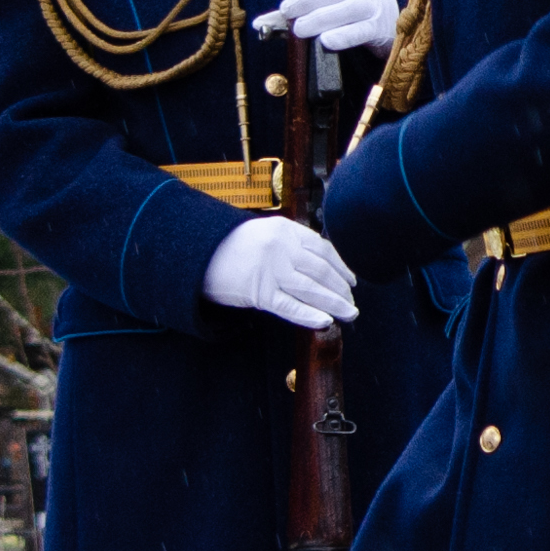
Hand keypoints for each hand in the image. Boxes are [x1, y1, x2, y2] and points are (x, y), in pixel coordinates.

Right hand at [203, 214, 360, 329]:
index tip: (351, 281)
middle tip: (352, 301)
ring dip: (334, 303)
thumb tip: (324, 266)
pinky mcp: (259, 292)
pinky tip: (325, 321)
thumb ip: (292, 243)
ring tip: (348, 313)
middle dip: (341, 289)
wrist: (197, 254)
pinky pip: (290, 307)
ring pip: (311, 290)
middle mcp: (281, 248)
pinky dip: (310, 315)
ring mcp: (270, 270)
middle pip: (321, 271)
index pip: (323, 249)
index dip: (341, 267)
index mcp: (285, 229)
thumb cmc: (232, 245)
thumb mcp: (265, 232)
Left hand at [258, 0, 400, 55]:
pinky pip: (362, 31)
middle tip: (287, 10)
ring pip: (349, 10)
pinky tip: (327, 41)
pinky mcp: (378, 29)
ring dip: (321, 19)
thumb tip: (259, 23)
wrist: (390, 17)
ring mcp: (374, 6)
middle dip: (309, 0)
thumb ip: (297, 6)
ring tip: (300, 29)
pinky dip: (344, 35)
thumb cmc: (350, 3)